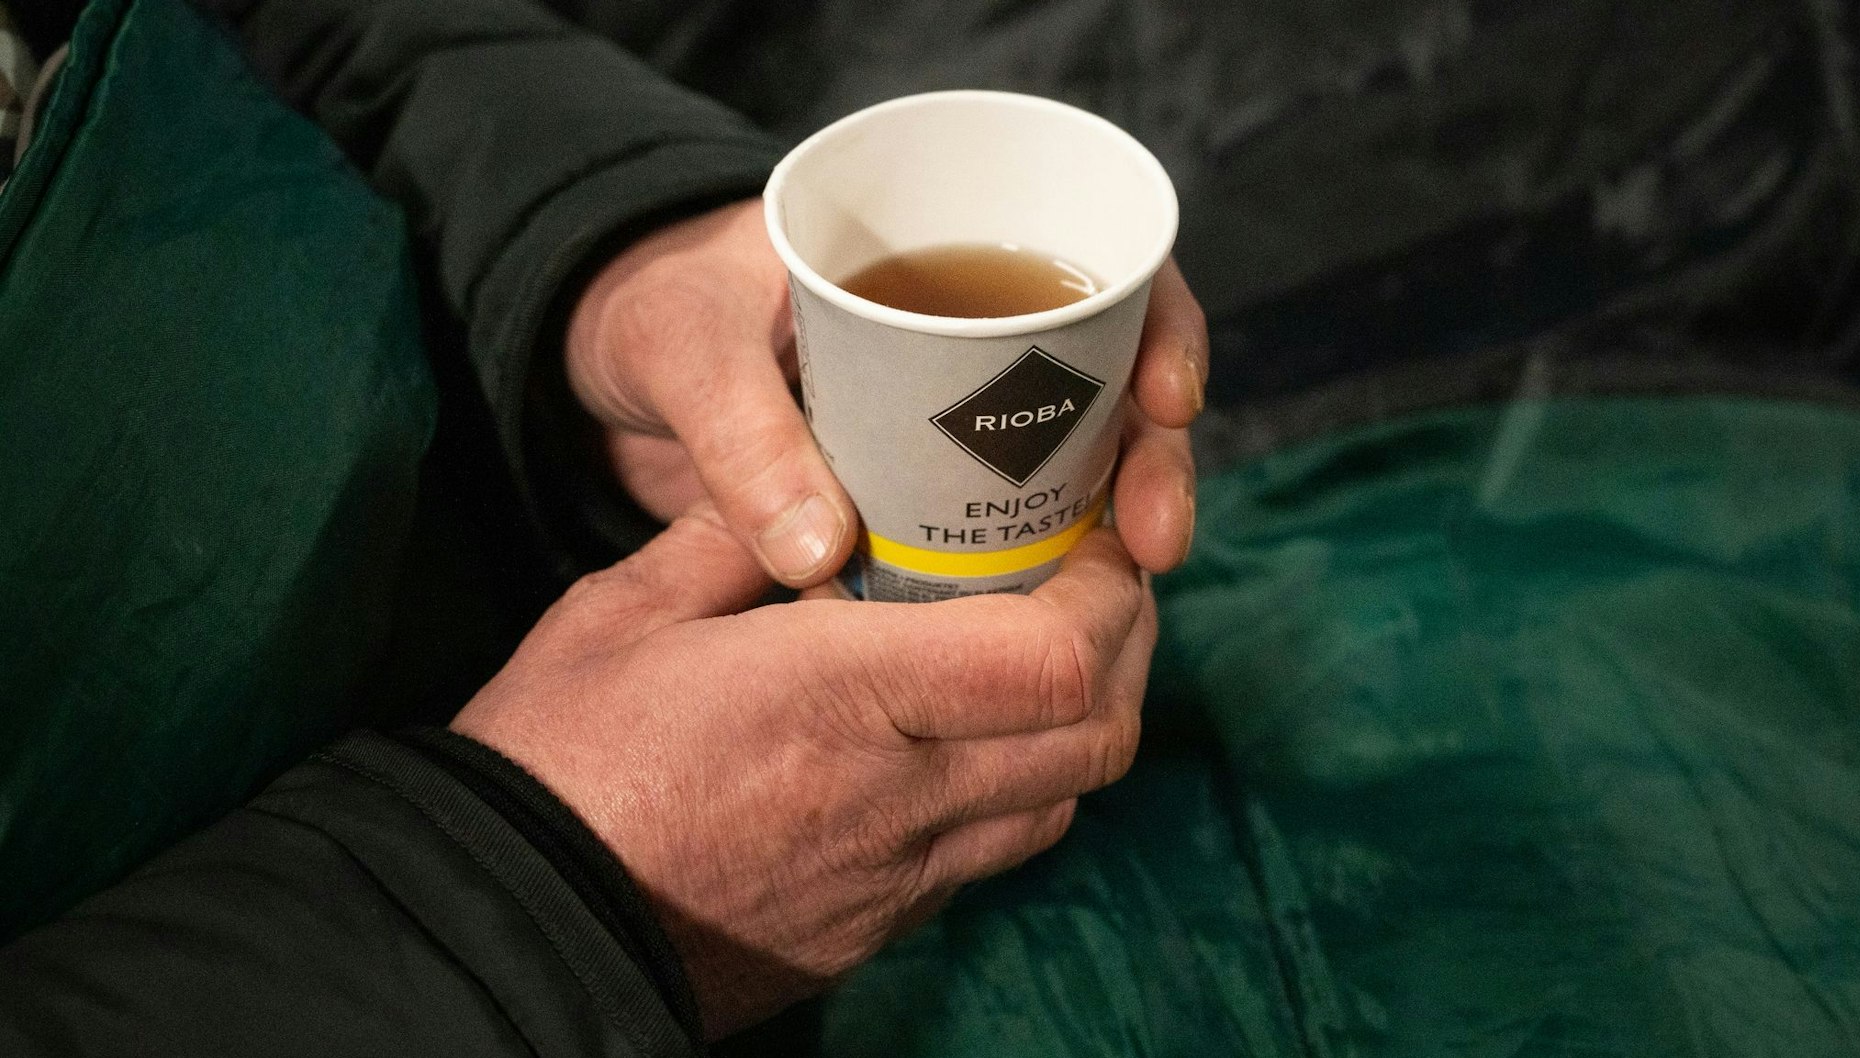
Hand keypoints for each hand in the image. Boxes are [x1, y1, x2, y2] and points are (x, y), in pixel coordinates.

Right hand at [451, 508, 1154, 1037]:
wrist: (507, 927)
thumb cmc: (551, 758)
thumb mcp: (624, 611)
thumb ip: (736, 537)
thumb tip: (815, 496)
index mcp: (835, 696)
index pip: (1050, 660)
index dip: (1107, 592)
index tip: (1092, 532)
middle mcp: (893, 797)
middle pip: (1097, 734)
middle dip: (1127, 647)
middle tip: (1094, 580)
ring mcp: (894, 877)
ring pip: (1064, 800)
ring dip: (1085, 720)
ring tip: (1045, 652)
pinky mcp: (877, 927)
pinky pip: (995, 853)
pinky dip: (1022, 785)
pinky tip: (968, 736)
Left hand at [566, 198, 1207, 584]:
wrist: (604, 374)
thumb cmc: (651, 312)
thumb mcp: (684, 345)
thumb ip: (737, 433)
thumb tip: (821, 554)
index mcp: (939, 257)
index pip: (1094, 271)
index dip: (1159, 328)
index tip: (1167, 400)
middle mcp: (972, 340)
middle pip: (1110, 388)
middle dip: (1152, 460)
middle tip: (1155, 539)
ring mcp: (954, 427)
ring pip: (1071, 475)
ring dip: (1110, 535)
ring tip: (1127, 598)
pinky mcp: (922, 502)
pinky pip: (1004, 536)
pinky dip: (1035, 582)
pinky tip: (1048, 636)